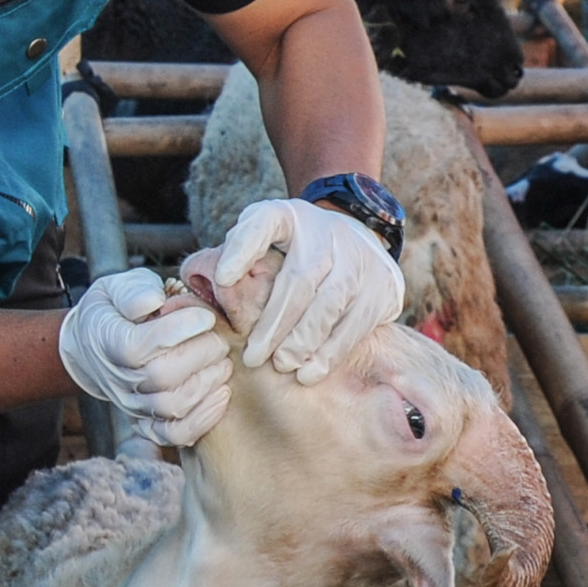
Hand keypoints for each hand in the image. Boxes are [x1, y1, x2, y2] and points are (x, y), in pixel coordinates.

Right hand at [56, 267, 238, 448]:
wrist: (92, 346)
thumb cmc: (114, 311)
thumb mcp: (115, 288)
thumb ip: (133, 291)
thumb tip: (155, 301)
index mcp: (108, 341)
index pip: (139, 345)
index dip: (177, 330)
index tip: (205, 315)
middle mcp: (119, 378)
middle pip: (161, 377)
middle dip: (200, 356)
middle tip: (221, 338)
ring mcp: (133, 403)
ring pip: (171, 406)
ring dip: (206, 384)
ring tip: (224, 363)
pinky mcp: (147, 421)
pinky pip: (174, 433)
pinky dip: (202, 420)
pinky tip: (222, 396)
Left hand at [183, 199, 405, 380]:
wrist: (354, 236)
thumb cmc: (292, 249)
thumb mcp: (261, 239)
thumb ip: (234, 255)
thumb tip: (204, 280)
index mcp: (287, 216)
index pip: (262, 224)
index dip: (241, 249)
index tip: (222, 279)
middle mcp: (327, 231)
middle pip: (301, 277)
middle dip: (275, 322)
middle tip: (253, 357)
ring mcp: (360, 257)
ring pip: (332, 301)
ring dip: (304, 340)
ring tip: (282, 365)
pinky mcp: (383, 286)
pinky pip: (357, 323)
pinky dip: (332, 350)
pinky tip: (311, 370)